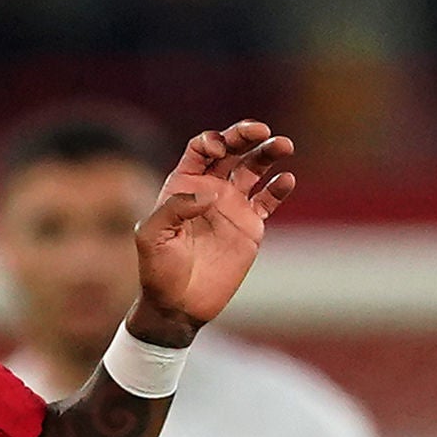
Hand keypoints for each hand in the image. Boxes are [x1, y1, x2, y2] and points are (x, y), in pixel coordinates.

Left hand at [132, 123, 296, 339]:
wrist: (178, 305)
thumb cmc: (157, 270)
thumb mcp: (151, 236)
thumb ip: (173, 208)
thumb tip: (209, 192)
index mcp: (183, 184)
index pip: (201, 148)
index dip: (212, 140)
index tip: (219, 148)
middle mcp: (210, 189)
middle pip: (232, 149)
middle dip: (245, 135)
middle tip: (262, 131)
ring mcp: (232, 206)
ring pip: (254, 168)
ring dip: (269, 152)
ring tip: (284, 145)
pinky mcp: (250, 225)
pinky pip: (269, 199)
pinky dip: (279, 187)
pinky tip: (286, 180)